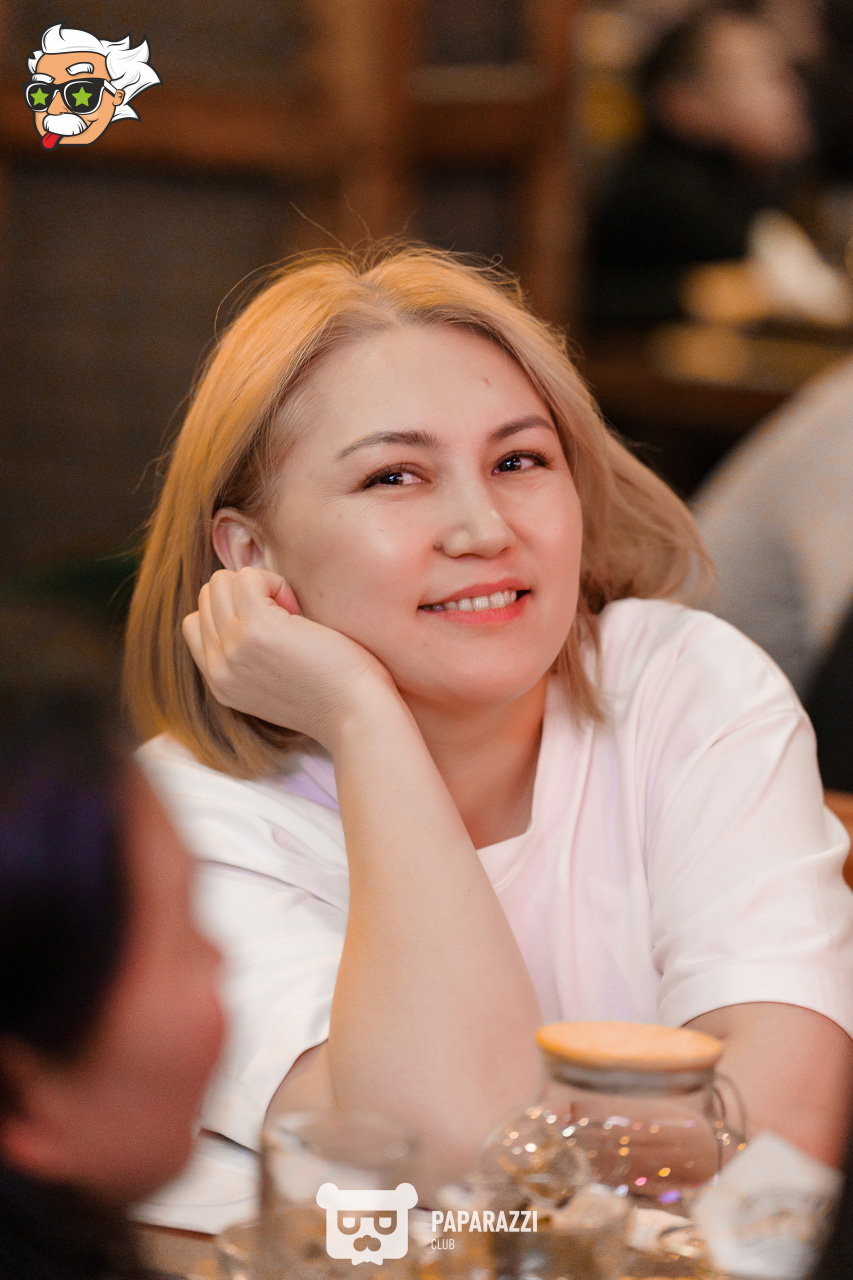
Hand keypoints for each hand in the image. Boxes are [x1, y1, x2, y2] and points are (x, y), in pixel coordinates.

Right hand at [182, 566, 397, 750]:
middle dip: (247, 595)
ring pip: (221, 582)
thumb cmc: (334, 694)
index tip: (272, 627)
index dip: (232, 611)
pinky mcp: (255, 629)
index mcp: (219, 682)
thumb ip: (248, 656)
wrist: (356, 715)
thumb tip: (249, 607)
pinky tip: (298, 609)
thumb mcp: (273, 684)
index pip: (195, 623)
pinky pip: (247, 577)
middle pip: (208, 596)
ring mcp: (232, 647)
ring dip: (259, 586)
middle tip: (287, 619)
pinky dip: (275, 582)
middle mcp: (217, 667)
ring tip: (292, 614)